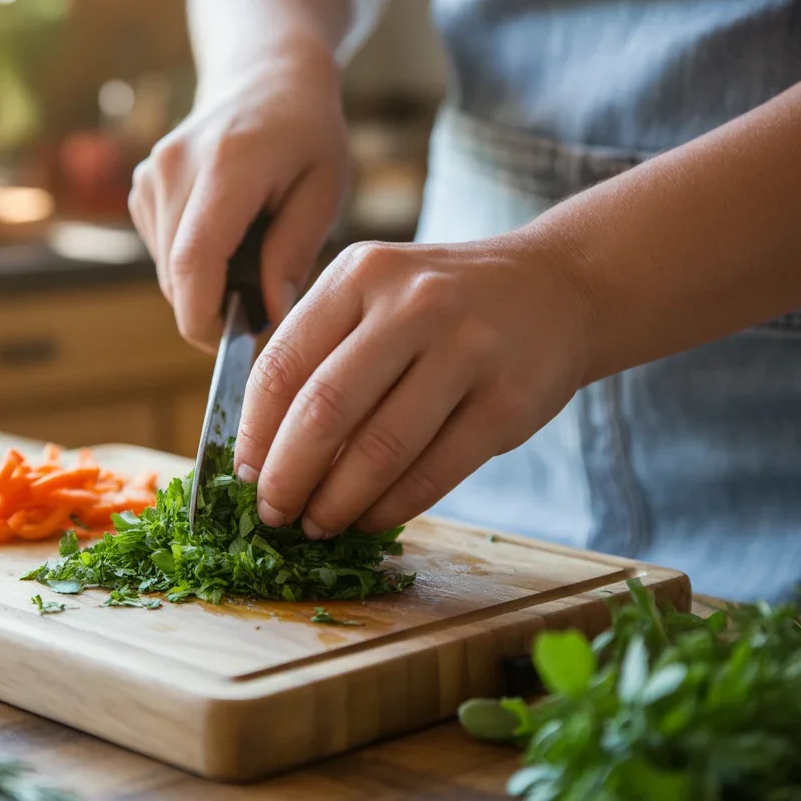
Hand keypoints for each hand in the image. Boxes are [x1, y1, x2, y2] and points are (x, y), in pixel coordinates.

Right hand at [128, 47, 349, 349]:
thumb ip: (294, 252)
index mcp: (226, 166)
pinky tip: (229, 237)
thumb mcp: (324, 189)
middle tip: (265, 304)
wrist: (265, 77)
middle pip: (177, 275)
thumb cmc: (307, 134)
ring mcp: (150, 176)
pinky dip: (194, 264)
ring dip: (206, 286)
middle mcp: (174, 168)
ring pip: (167, 270)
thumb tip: (268, 314)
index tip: (237, 343)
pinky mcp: (142, 187)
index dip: (205, 320)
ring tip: (254, 258)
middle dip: (215, 308)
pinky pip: (163, 253)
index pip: (194, 262)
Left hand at [233, 231, 594, 536]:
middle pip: (324, 410)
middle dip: (287, 477)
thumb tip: (261, 453)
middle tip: (272, 514)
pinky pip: (434, 472)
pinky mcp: (509, 401)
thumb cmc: (441, 305)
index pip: (281, 364)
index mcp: (361, 275)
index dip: (254, 433)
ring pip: (380, 450)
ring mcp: (468, 350)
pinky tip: (369, 519)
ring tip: (317, 525)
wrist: (558, 287)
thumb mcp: (376, 295)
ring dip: (337, 503)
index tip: (242, 477)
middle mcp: (413, 304)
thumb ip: (321, 353)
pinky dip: (391, 507)